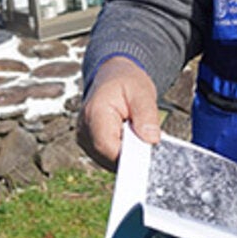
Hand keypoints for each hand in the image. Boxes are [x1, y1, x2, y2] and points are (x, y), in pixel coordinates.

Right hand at [75, 56, 161, 170]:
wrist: (112, 76)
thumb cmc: (127, 82)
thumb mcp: (142, 92)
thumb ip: (147, 115)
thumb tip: (152, 139)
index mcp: (94, 113)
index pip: (107, 147)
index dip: (128, 157)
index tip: (148, 156)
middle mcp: (84, 129)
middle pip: (108, 158)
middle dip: (131, 155)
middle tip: (147, 139)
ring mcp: (84, 138)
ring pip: (108, 161)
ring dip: (127, 154)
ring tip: (137, 134)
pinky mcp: (89, 144)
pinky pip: (107, 157)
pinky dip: (122, 152)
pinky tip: (130, 138)